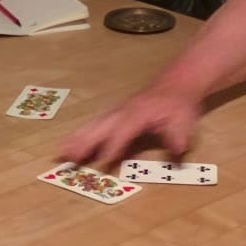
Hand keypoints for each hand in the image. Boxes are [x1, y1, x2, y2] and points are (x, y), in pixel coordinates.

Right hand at [58, 84, 202, 166]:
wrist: (177, 82)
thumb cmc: (179, 104)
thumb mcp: (184, 121)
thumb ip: (177, 139)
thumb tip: (176, 155)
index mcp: (139, 114)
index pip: (123, 132)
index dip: (113, 147)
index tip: (102, 162)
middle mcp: (123, 111)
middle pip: (100, 128)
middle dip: (84, 143)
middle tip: (67, 156)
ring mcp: (118, 111)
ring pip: (94, 125)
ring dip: (78, 138)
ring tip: (61, 151)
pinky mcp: (116, 113)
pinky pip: (96, 123)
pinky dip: (83, 133)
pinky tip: (72, 142)